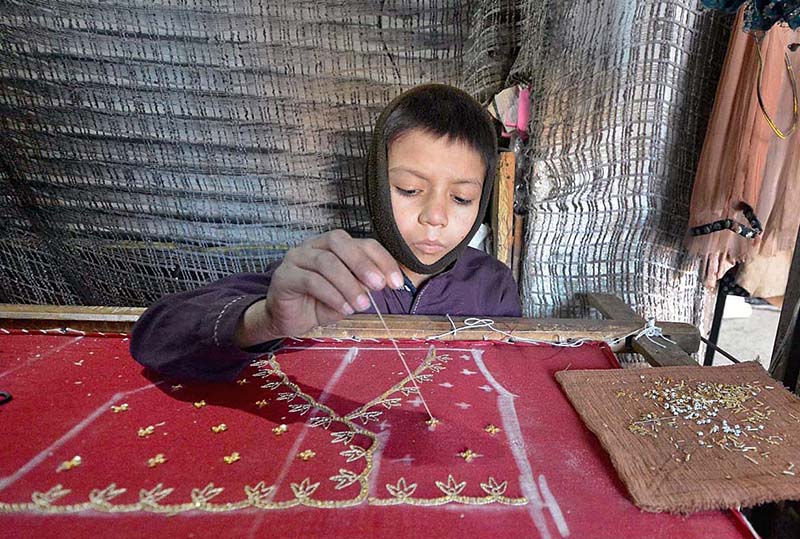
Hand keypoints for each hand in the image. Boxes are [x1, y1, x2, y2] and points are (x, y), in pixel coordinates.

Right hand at [234, 230, 402, 346]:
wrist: (289, 319)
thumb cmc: (320, 303)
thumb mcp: (349, 295)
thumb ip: (362, 286)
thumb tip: (380, 283)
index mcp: (334, 246)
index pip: (362, 243)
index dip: (382, 260)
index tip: (397, 283)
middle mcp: (314, 245)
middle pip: (339, 241)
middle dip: (363, 263)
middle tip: (379, 286)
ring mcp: (297, 258)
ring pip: (326, 262)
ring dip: (349, 284)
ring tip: (362, 305)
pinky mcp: (285, 276)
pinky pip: (311, 281)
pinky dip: (332, 295)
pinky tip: (344, 308)